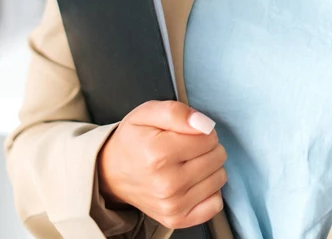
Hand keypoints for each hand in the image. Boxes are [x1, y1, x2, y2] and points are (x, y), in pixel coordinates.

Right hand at [97, 100, 226, 228]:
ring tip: (187, 165)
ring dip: (209, 168)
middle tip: (186, 149)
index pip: (209, 137)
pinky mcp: (176, 219)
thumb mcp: (147, 113)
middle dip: (207, 148)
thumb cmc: (133, 141)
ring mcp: (172, 205)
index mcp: (158, 153)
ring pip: (220, 178)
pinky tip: (193, 184)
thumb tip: (205, 124)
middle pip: (217, 157)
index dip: (202, 131)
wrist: (111, 173)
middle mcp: (166, 183)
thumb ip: (176, 112)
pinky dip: (209, 192)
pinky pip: (215, 205)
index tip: (186, 134)